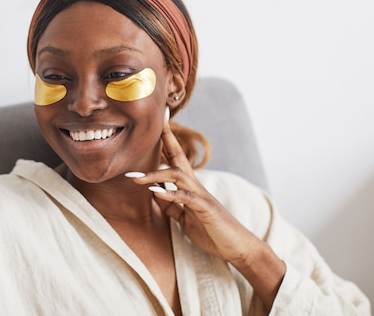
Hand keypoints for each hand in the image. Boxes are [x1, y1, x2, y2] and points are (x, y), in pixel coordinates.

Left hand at [129, 120, 265, 268]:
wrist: (237, 247)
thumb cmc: (212, 231)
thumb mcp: (185, 218)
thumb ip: (171, 205)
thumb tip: (154, 193)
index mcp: (190, 187)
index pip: (176, 159)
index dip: (165, 141)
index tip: (155, 125)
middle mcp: (196, 186)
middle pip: (178, 157)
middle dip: (165, 140)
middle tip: (148, 128)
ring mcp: (201, 196)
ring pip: (178, 176)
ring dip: (156, 175)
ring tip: (136, 178)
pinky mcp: (206, 209)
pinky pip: (186, 198)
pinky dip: (170, 195)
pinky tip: (155, 193)